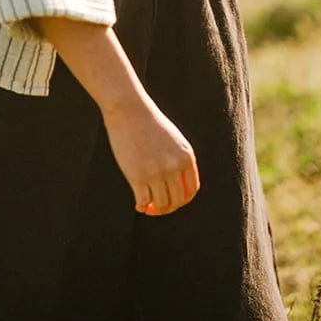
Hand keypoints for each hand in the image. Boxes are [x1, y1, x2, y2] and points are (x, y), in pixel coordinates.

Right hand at [101, 94, 199, 215]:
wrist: (129, 110)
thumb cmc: (149, 123)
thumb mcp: (173, 139)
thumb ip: (178, 159)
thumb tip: (177, 185)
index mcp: (186, 156)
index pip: (191, 189)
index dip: (183, 200)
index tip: (174, 201)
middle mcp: (174, 167)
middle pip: (177, 200)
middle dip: (168, 207)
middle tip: (159, 207)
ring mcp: (156, 173)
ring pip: (161, 204)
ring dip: (156, 210)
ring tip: (149, 207)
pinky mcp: (138, 176)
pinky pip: (143, 202)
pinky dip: (142, 207)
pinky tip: (139, 205)